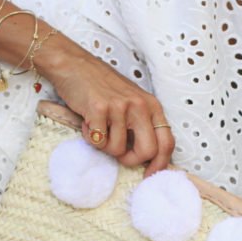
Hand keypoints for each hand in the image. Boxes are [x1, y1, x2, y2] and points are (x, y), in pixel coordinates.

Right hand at [43, 49, 174, 176]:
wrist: (74, 65)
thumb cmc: (101, 87)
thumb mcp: (131, 102)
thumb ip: (141, 124)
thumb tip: (146, 157)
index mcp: (151, 106)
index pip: (167, 142)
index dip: (160, 164)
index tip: (148, 175)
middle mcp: (140, 106)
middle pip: (148, 151)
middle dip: (130, 160)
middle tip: (117, 154)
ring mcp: (120, 107)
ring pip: (117, 150)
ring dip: (104, 146)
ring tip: (97, 127)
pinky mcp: (100, 108)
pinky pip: (98, 141)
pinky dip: (90, 137)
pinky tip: (87, 122)